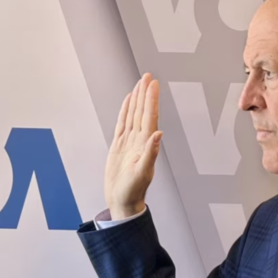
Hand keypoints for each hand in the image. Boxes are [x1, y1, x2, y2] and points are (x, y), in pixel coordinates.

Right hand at [105, 73, 161, 219]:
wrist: (122, 202)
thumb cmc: (133, 191)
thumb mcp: (142, 173)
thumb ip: (150, 154)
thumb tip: (159, 135)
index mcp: (145, 145)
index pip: (149, 117)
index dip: (151, 100)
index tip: (153, 84)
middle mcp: (139, 140)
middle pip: (142, 112)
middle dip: (145, 94)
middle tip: (147, 76)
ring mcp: (129, 142)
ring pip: (133, 115)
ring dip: (137, 99)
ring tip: (139, 84)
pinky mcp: (119, 146)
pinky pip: (122, 124)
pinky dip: (125, 112)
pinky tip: (127, 103)